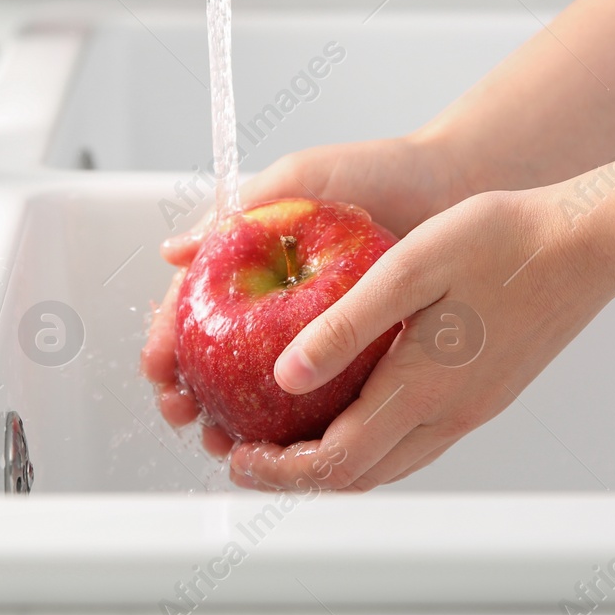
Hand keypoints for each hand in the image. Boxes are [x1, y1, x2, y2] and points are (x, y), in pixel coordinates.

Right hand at [140, 135, 459, 455]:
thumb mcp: (297, 181)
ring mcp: (319, 333)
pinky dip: (298, 425)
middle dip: (192, 393)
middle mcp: (280, 304)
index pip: (195, 309)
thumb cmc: (378, 171)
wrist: (455, 184)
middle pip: (218, 360)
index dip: (168, 341)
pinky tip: (285, 444)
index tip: (159, 369)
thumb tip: (173, 253)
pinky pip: (324, 396)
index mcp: (254, 261)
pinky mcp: (360, 354)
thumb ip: (237, 213)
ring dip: (233, 419)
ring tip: (221, 439)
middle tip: (184, 412)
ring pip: (264, 391)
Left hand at [226, 188, 614, 490]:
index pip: (335, 462)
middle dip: (296, 475)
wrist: (587, 241)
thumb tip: (283, 374)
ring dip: (333, 462)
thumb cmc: (502, 239)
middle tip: (248, 452)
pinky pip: (417, 439)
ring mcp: (473, 408)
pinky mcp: (487, 394)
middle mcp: (450, 413)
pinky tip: (353, 406)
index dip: (278, 470)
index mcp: (422, 387)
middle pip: (359, 477)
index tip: (237, 455)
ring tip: (288, 435)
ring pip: (390, 464)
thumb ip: (344, 326)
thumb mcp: (408, 268)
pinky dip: (371, 441)